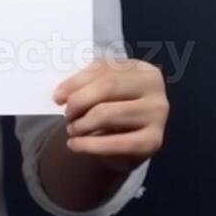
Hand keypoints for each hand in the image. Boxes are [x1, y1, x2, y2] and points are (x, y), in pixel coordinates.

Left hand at [51, 57, 168, 173]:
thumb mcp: (101, 87)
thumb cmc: (116, 106)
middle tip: (67, 115)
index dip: (77, 83)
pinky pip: (114, 143)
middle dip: (79, 102)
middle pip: (108, 87)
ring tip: (72, 129)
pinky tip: (74, 145)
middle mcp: (157, 90)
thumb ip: (81, 84)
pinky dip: (88, 145)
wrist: (132, 140)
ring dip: (81, 124)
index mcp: (145, 71)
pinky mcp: (153, 142)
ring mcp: (158, 116)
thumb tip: (60, 95)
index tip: (57, 98)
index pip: (105, 70)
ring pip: (107, 114)